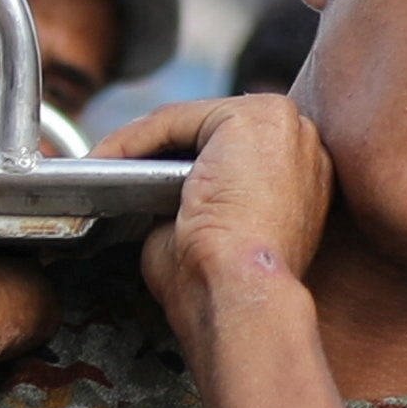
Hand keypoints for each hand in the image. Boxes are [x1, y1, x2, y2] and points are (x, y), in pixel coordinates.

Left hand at [116, 95, 329, 349]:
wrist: (239, 291)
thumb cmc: (223, 286)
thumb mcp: (205, 238)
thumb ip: (189, 206)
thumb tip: (148, 199)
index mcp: (302, 180)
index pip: (229, 157)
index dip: (176, 168)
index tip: (133, 188)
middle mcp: (305, 146)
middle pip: (211, 135)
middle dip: (157, 151)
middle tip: (108, 173)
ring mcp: (287, 126)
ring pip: (192, 123)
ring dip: (142, 143)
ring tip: (101, 166)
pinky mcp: (255, 116)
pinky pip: (175, 119)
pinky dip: (134, 138)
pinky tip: (105, 158)